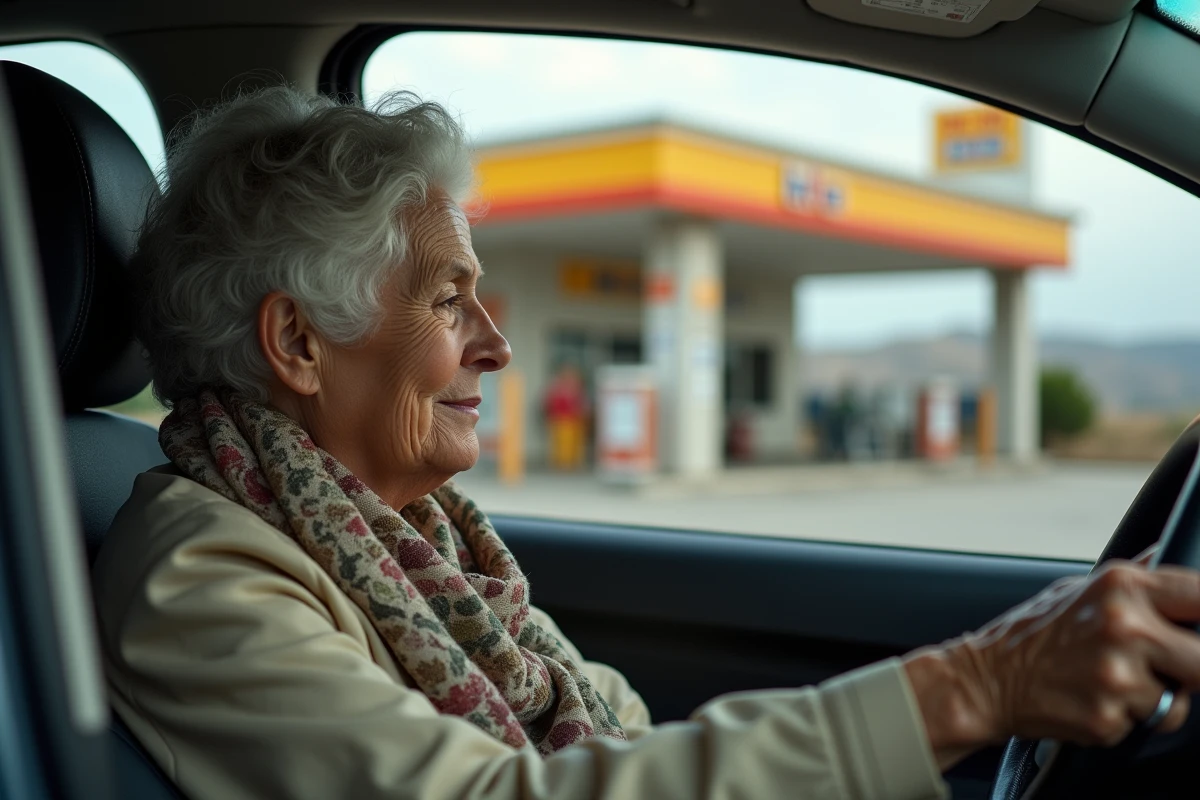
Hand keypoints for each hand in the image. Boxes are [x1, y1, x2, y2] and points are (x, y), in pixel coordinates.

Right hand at [904, 544, 1199, 769]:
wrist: (986, 679)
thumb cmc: (1034, 633)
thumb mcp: (1081, 587)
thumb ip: (1135, 577)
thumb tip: (1168, 553)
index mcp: (1121, 587)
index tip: (1198, 626)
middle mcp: (1124, 627)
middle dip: (1188, 668)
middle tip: (1158, 665)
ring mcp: (1116, 676)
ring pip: (1179, 700)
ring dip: (1155, 698)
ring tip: (1111, 682)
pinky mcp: (1108, 718)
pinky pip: (1147, 725)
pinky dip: (1127, 718)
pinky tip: (1093, 699)